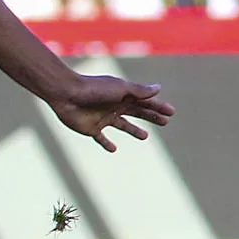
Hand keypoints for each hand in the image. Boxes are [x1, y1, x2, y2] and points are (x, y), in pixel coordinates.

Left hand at [46, 75, 174, 152]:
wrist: (66, 94)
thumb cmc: (94, 89)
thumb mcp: (120, 89)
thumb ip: (139, 91)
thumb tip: (159, 88)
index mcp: (122, 95)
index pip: (145, 102)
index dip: (158, 107)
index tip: (171, 112)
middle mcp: (114, 106)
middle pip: (137, 113)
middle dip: (151, 117)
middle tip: (165, 122)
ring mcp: (103, 117)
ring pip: (122, 125)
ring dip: (133, 130)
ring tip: (145, 136)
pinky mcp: (91, 128)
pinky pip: (100, 138)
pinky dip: (106, 143)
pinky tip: (113, 149)